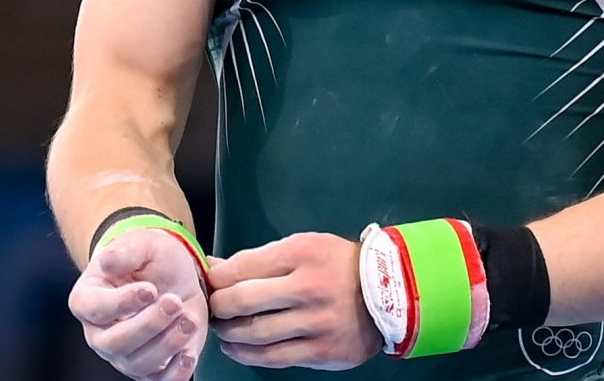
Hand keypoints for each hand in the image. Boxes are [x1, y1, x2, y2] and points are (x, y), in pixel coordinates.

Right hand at [69, 228, 207, 379]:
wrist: (175, 272)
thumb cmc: (150, 258)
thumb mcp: (142, 243)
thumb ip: (125, 251)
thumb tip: (107, 261)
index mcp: (88, 300)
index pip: (95, 309)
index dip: (122, 303)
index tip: (150, 290)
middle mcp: (100, 332)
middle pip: (115, 343)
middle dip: (149, 325)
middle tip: (175, 302)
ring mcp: (124, 353)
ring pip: (138, 364)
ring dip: (167, 344)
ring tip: (189, 318)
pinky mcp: (151, 365)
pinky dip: (175, 373)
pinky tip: (189, 353)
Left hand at [207, 232, 383, 369]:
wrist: (392, 291)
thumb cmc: (339, 265)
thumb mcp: (305, 247)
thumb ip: (260, 259)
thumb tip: (212, 267)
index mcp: (303, 253)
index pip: (241, 267)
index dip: (216, 278)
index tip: (210, 283)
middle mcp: (309, 287)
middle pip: (241, 300)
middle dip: (218, 306)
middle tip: (215, 308)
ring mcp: (316, 322)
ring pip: (253, 332)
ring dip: (229, 332)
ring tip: (225, 328)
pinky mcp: (322, 349)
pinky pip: (272, 357)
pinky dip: (246, 354)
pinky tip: (237, 348)